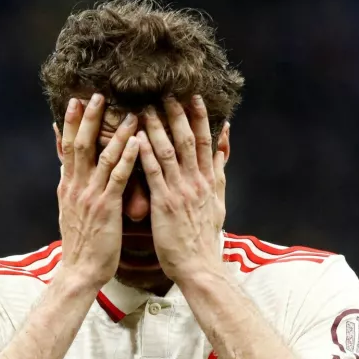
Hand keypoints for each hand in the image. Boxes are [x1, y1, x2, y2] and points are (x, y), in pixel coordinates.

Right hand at [56, 93, 140, 290]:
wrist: (80, 271)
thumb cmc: (81, 245)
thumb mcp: (71, 211)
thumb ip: (71, 187)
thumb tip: (68, 170)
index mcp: (68, 187)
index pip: (68, 148)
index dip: (72, 123)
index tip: (77, 101)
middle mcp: (76, 187)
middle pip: (80, 144)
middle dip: (89, 118)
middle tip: (97, 94)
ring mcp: (90, 196)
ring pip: (101, 155)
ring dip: (114, 131)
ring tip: (127, 111)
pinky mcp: (106, 207)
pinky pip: (118, 177)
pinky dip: (127, 157)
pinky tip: (136, 141)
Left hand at [138, 95, 226, 283]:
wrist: (199, 267)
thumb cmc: (204, 238)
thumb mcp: (219, 201)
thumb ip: (219, 171)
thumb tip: (224, 144)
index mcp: (209, 181)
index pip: (206, 142)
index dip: (201, 117)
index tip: (194, 96)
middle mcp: (196, 182)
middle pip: (188, 141)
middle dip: (178, 115)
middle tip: (167, 92)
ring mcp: (180, 192)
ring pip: (169, 152)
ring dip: (158, 128)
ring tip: (147, 108)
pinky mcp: (164, 204)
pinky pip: (153, 174)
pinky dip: (144, 154)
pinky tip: (135, 138)